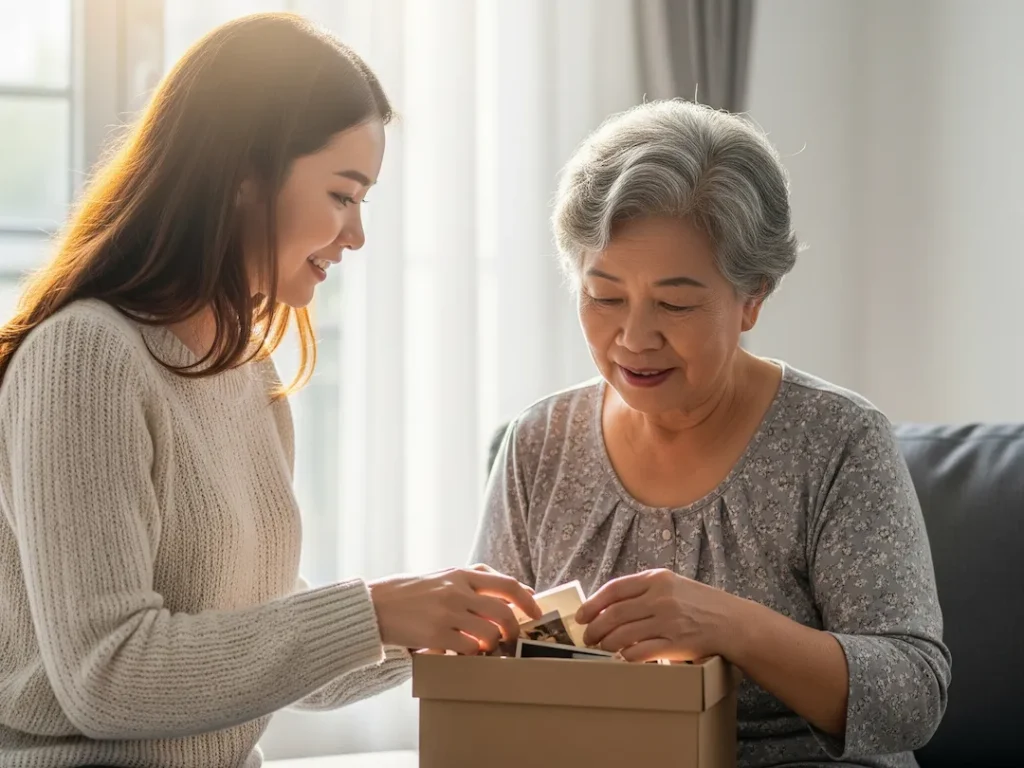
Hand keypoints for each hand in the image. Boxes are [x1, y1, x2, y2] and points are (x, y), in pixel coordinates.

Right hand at [369, 564, 541, 654]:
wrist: (374, 605)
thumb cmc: (410, 592)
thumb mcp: (443, 575)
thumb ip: (473, 578)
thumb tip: (511, 588)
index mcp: (461, 574)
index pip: (506, 584)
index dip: (527, 600)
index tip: (536, 612)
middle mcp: (457, 590)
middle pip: (503, 611)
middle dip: (514, 629)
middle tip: (513, 638)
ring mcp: (447, 613)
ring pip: (488, 632)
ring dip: (493, 644)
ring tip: (487, 647)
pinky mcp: (436, 635)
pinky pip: (468, 649)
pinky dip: (473, 654)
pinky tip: (466, 653)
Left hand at [574, 569, 741, 662]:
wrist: (732, 622)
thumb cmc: (700, 603)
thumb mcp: (673, 584)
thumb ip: (645, 588)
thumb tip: (610, 603)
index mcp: (658, 578)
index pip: (615, 589)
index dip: (593, 603)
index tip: (581, 615)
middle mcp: (661, 598)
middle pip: (614, 614)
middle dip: (594, 628)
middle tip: (587, 637)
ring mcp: (668, 622)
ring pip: (622, 634)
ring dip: (606, 644)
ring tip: (601, 648)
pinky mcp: (674, 644)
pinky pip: (639, 652)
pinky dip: (625, 656)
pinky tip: (621, 657)